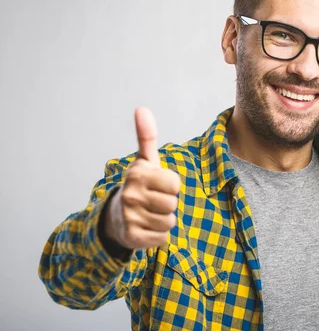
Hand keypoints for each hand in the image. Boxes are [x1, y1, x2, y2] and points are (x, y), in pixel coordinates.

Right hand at [104, 107, 179, 249]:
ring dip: (164, 220)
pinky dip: (158, 236)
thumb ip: (146, 136)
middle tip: (154, 202)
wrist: (115, 217)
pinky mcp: (131, 237)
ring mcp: (129, 217)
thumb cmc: (139, 185)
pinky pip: (162, 238)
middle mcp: (130, 194)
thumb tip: (142, 108)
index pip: (175, 183)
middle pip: (173, 203)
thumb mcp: (144, 161)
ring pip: (169, 222)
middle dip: (168, 204)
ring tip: (150, 214)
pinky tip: (146, 228)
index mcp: (137, 174)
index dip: (171, 186)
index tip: (158, 185)